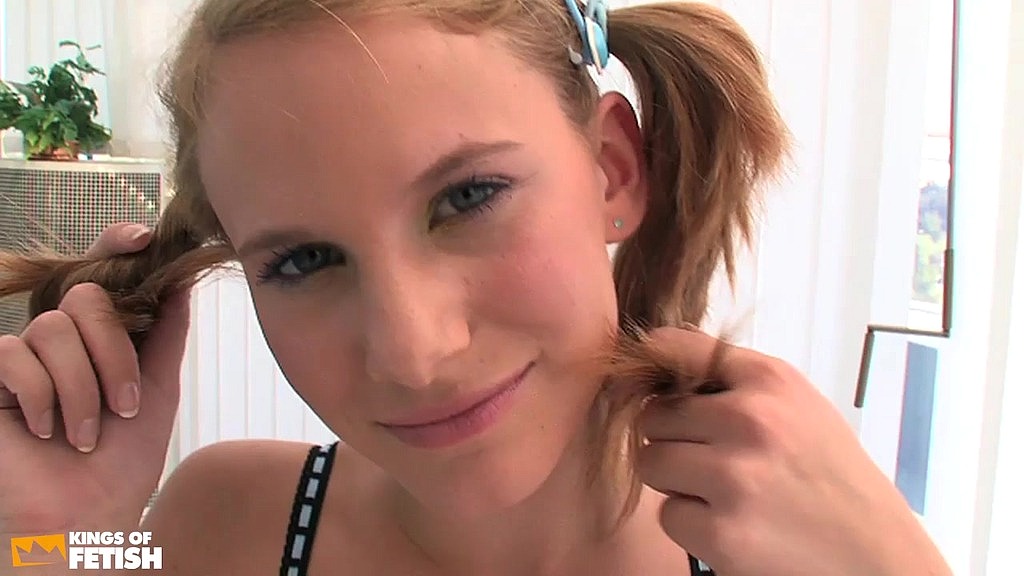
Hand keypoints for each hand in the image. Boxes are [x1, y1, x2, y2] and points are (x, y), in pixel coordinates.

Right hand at [0, 223, 188, 536]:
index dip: (114, 245)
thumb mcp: (157, 389)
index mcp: (100, 337)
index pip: (100, 274)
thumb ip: (165, 334)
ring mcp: (23, 358)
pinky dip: (42, 395)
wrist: (90, 513)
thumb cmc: (123, 460)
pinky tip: (49, 431)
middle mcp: (60, 340)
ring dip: (81, 387)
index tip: (144, 238)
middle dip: (113, 352)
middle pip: (85, 297)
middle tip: (122, 405)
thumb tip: (182, 279)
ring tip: (86, 432)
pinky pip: (13, 354)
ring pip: (53, 328)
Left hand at [636, 327, 950, 575]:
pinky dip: (692, 527)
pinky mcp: (722, 533)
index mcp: (769, 380)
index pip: (674, 348)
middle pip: (652, 416)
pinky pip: (668, 515)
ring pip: (649, 462)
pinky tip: (734, 526)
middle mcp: (750, 420)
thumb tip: (656, 345)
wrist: (876, 555)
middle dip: (673, 439)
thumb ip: (734, 378)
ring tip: (724, 493)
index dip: (654, 369)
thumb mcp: (797, 405)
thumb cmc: (830, 477)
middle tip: (714, 460)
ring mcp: (734, 477)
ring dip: (676, 483)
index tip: (653, 385)